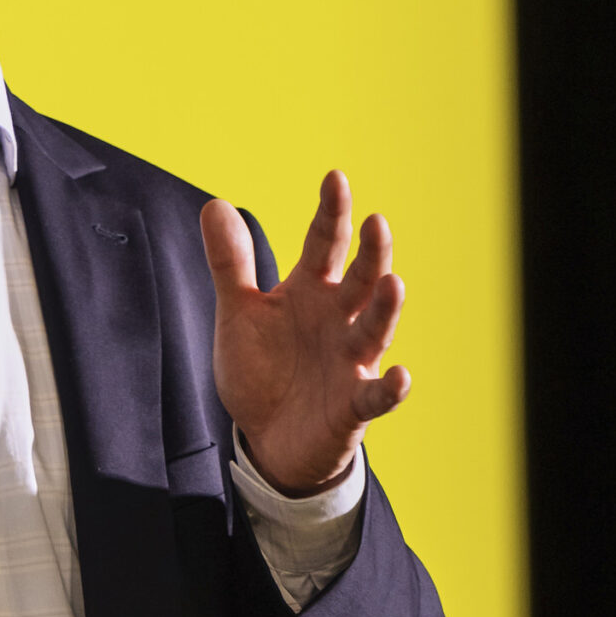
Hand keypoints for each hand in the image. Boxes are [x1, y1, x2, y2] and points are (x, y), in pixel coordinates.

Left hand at [200, 170, 410, 494]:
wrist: (267, 438)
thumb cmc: (262, 370)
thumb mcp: (240, 313)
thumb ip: (230, 263)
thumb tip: (214, 204)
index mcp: (310, 291)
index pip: (324, 244)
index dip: (331, 212)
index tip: (335, 178)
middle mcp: (338, 319)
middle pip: (360, 280)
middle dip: (371, 253)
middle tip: (377, 222)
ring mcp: (351, 361)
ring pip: (374, 329)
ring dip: (385, 308)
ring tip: (394, 282)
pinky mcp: (354, 405)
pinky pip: (376, 396)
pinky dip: (389, 388)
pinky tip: (400, 376)